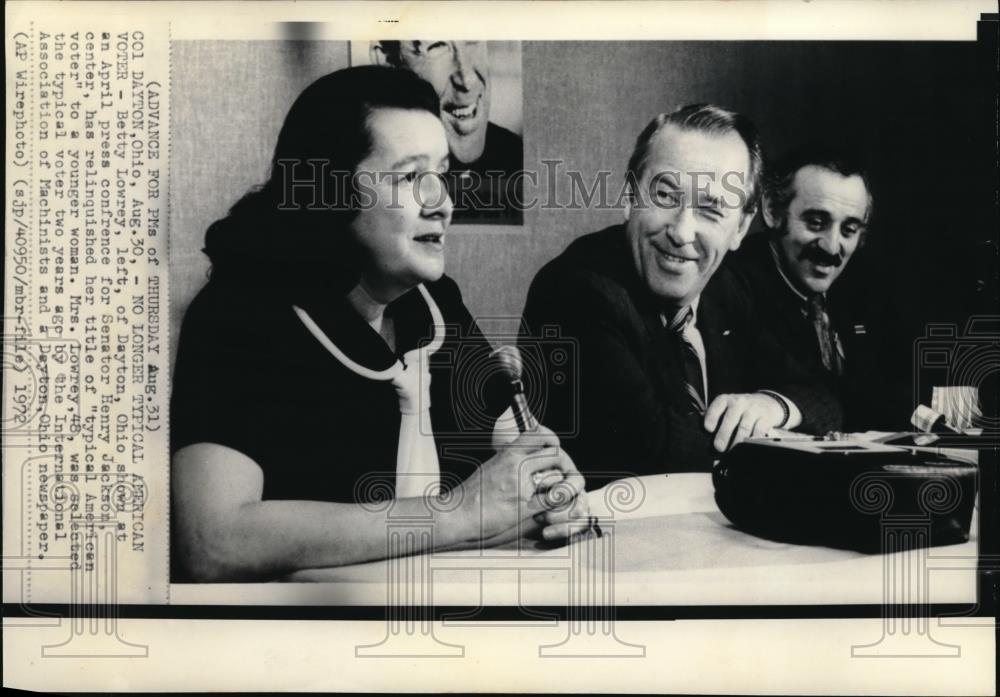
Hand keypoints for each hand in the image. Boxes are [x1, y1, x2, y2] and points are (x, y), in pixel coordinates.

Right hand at [454, 425, 585, 542]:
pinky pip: (551, 501)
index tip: (554, 448)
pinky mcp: (524, 507)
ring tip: (554, 492)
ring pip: (558, 477)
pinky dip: (555, 503)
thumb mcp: (491, 465)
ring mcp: (521, 486)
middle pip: (555, 454)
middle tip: (562, 474)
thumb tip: (525, 453)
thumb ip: (510, 458)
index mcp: (508, 453)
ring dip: (560, 485)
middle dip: (564, 464)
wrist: (458, 513)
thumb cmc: (472, 493)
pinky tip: (549, 506)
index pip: (539, 434)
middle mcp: (516, 465)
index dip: (552, 440)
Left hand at [703, 392, 784, 451]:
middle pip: (730, 419)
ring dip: (737, 441)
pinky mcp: (765, 418)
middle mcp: (739, 402)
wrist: (767, 402)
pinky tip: (747, 449)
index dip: (712, 417)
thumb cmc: (740, 409)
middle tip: (718, 447)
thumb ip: (716, 418)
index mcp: (725, 400)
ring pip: (744, 427)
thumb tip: (705, 435)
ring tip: (732, 452)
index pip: (717, 406)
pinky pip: (758, 431)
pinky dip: (752, 441)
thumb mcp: (727, 407)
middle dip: (724, 434)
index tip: (708, 429)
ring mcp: (753, 409)